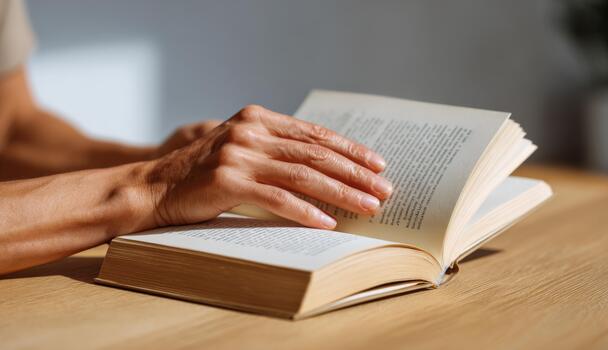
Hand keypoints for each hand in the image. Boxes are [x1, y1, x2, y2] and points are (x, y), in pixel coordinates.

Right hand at [143, 105, 392, 228]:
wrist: (154, 187)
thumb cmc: (202, 175)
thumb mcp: (242, 151)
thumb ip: (276, 150)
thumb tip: (326, 168)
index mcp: (258, 118)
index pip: (314, 134)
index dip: (350, 149)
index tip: (378, 165)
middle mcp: (250, 131)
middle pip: (315, 154)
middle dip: (355, 174)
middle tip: (385, 191)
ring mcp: (238, 155)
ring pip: (303, 175)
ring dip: (341, 194)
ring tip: (368, 208)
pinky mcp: (227, 181)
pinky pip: (276, 198)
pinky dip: (305, 212)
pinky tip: (327, 224)